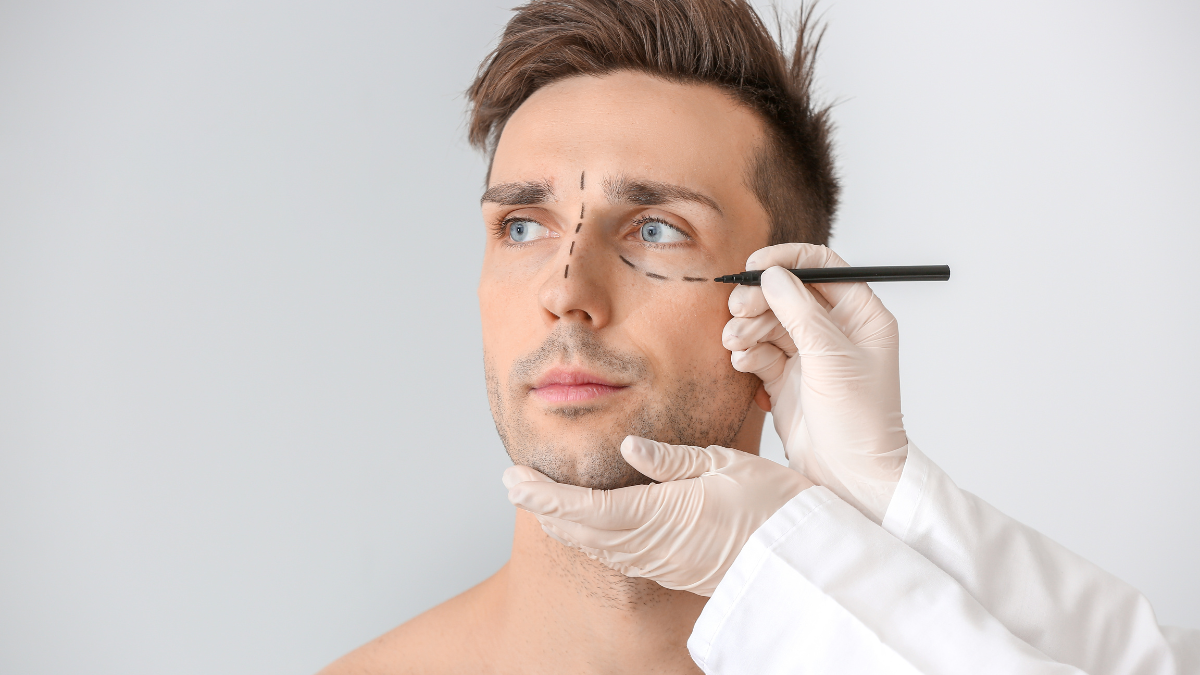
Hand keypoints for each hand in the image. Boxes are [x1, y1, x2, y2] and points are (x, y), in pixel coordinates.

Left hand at [503, 436, 812, 595]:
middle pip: (582, 529)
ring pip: (597, 545)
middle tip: (512, 485)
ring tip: (537, 502)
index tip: (513, 479)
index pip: (586, 506)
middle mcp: (653, 545)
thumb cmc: (772, 504)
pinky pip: (618, 555)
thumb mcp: (726, 465)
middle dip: (543, 507)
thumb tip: (628, 444)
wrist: (803, 559)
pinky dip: (590, 538)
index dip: (545, 495)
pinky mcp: (672, 569)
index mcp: (661, 515)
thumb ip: (672, 459)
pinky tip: (583, 527)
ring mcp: (662, 562)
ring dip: (563, 523)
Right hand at [723, 243, 907, 521]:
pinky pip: (760, 352)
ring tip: (736, 343)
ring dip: (747, 327)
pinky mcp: (787, 380)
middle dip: (760, 298)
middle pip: (788, 293)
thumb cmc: (860, 421)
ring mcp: (810, 355)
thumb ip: (800, 312)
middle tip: (739, 309)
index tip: (756, 266)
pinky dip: (747, 352)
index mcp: (862, 316)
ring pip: (769, 322)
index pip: (822, 268)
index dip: (788, 260)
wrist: (850, 478)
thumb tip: (772, 275)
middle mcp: (836, 331)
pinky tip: (742, 362)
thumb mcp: (831, 358)